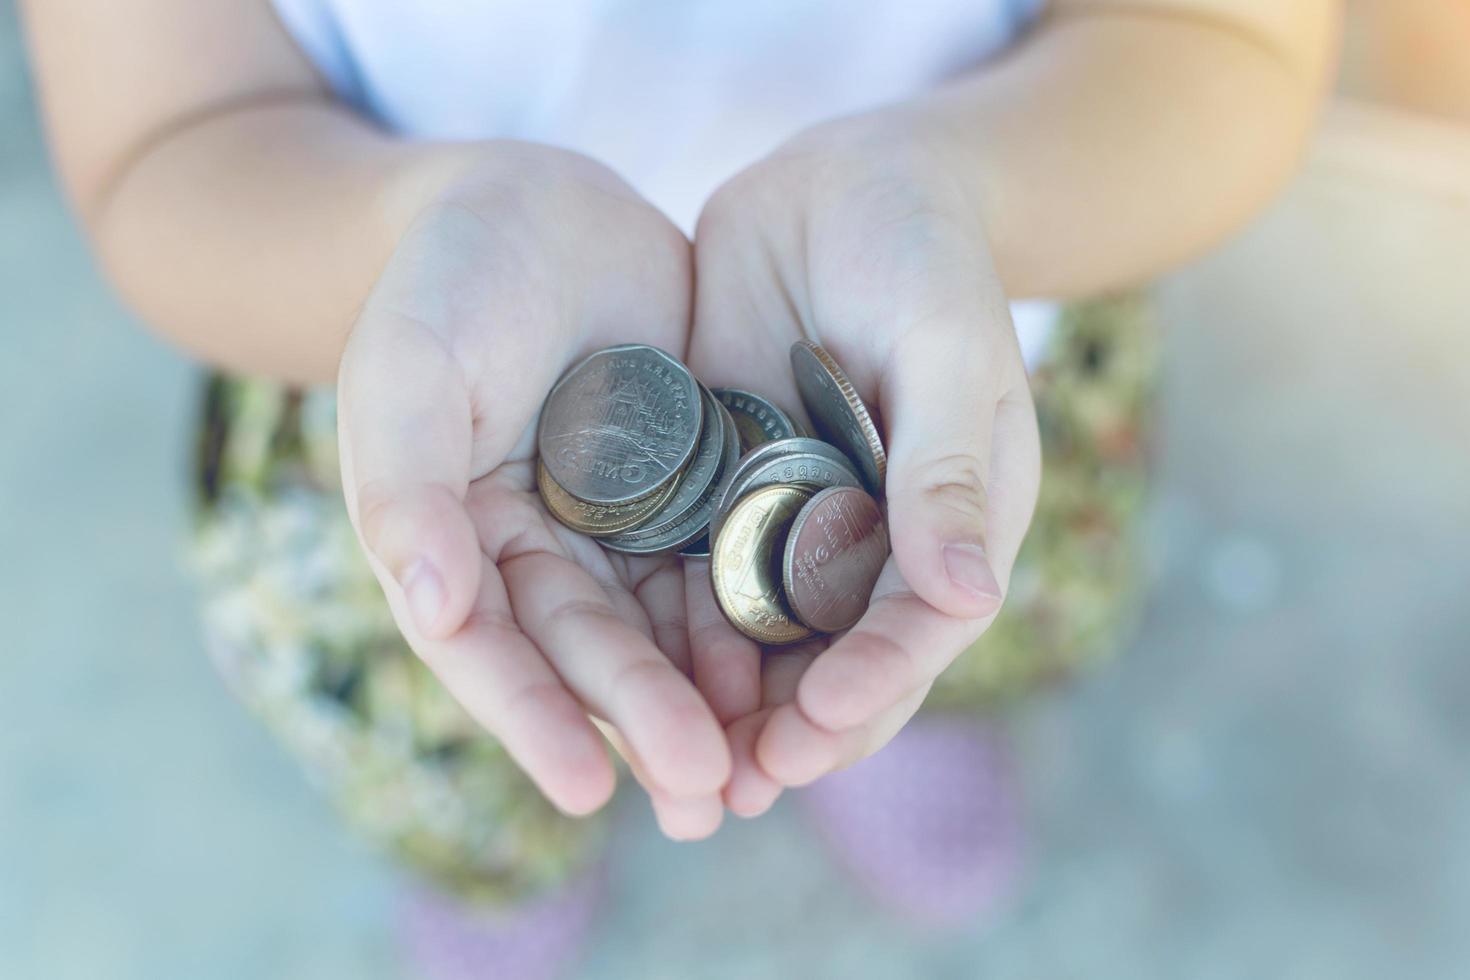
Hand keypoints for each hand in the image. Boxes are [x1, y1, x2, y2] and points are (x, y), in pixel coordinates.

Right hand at [337, 145, 730, 836]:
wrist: (537, 199)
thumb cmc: (450, 276)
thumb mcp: (410, 364)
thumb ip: (406, 483)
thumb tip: (429, 610)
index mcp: (451, 538)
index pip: (485, 646)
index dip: (533, 716)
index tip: (589, 788)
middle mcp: (532, 549)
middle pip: (589, 649)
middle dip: (644, 720)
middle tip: (704, 793)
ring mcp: (613, 523)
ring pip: (661, 626)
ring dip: (705, 699)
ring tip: (758, 773)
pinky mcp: (684, 489)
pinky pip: (719, 562)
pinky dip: (748, 618)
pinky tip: (794, 671)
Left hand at [684, 122, 1041, 814]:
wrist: (847, 183)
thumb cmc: (922, 253)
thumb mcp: (946, 349)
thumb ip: (946, 468)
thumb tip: (971, 601)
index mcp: (954, 521)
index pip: (919, 628)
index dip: (872, 685)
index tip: (809, 727)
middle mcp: (879, 540)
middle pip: (839, 659)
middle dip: (791, 731)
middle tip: (733, 792)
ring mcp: (802, 520)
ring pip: (766, 637)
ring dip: (726, 707)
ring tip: (676, 772)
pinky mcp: (733, 490)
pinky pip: (702, 574)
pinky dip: (676, 633)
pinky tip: (628, 676)